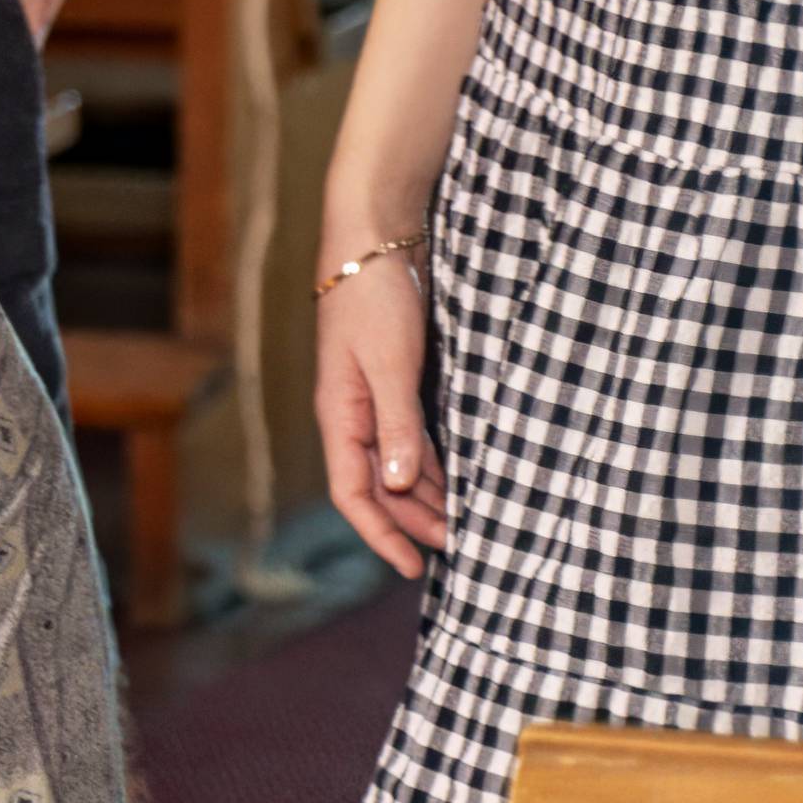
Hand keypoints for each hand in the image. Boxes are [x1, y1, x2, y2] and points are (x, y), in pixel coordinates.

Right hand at [313, 246, 444, 580]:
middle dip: (411, 522)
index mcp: (340, 414)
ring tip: (463, 521)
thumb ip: (395, 424)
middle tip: (456, 548)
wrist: (375, 234)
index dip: (381, 535)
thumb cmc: (374, 294)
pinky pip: (410, 437)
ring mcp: (372, 397)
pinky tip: (458, 476)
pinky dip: (432, 463)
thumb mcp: (389, 363)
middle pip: (376, 487)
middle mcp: (352, 413)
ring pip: (395, 464)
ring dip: (425, 495)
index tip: (412, 567)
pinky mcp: (395, 379)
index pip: (353, 493)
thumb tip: (396, 485)